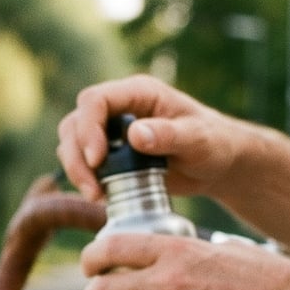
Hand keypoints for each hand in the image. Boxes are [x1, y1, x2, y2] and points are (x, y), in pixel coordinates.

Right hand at [56, 75, 262, 201]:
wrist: (217, 163)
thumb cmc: (213, 143)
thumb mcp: (198, 139)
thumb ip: (168, 135)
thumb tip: (135, 135)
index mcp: (139, 92)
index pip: (96, 100)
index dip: (89, 129)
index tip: (97, 160)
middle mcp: (120, 106)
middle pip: (76, 122)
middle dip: (76, 156)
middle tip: (93, 189)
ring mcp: (111, 129)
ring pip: (73, 142)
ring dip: (77, 170)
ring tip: (97, 196)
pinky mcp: (110, 152)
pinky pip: (82, 161)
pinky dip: (85, 178)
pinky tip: (102, 196)